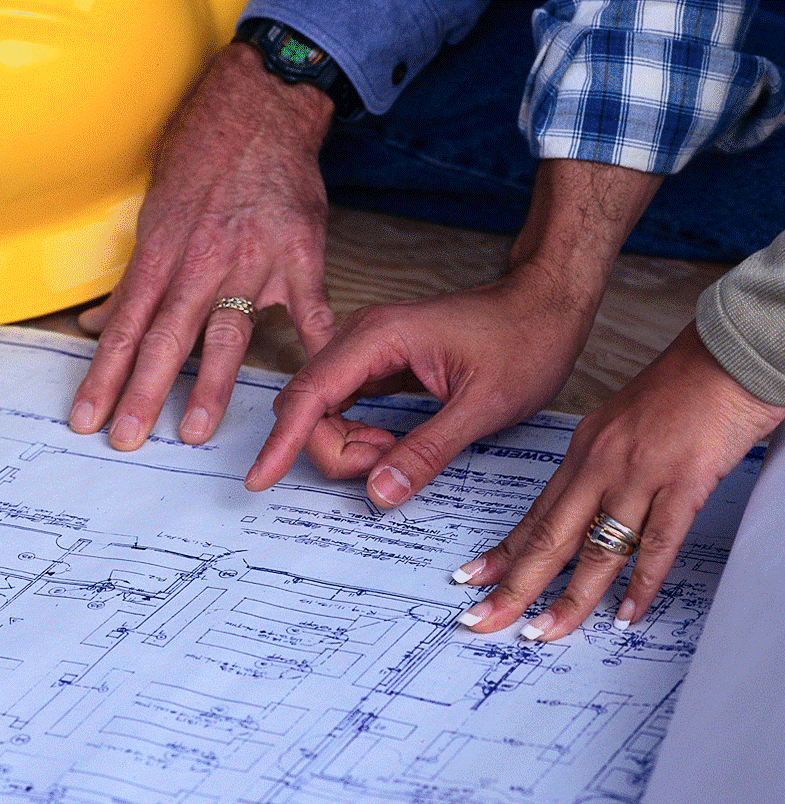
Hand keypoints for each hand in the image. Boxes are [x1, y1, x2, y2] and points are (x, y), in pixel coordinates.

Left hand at [68, 42, 337, 449]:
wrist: (259, 108)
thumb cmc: (202, 159)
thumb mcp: (152, 215)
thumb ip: (129, 281)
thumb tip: (94, 327)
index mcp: (161, 255)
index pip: (124, 326)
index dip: (103, 375)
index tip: (86, 416)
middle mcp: (200, 262)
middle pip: (164, 337)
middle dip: (142, 392)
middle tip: (127, 438)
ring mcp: (252, 261)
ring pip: (224, 332)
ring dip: (208, 385)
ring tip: (194, 431)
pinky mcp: (299, 255)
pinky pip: (308, 308)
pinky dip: (313, 346)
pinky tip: (311, 386)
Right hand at [245, 261, 598, 502]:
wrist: (549, 303)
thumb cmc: (525, 340)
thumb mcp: (482, 407)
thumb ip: (426, 452)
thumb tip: (378, 493)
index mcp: (378, 337)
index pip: (310, 396)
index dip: (282, 441)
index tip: (260, 478)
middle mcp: (361, 338)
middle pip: (308, 406)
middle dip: (333, 449)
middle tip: (388, 467)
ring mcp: (367, 349)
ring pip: (324, 409)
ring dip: (348, 444)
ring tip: (399, 454)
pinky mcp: (379, 362)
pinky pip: (346, 405)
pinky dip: (359, 434)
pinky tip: (390, 445)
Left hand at [454, 324, 784, 640]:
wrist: (729, 354)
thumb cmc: (683, 388)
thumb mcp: (623, 426)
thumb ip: (604, 467)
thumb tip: (590, 508)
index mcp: (583, 452)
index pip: (536, 514)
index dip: (503, 552)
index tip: (473, 580)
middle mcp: (600, 465)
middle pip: (549, 537)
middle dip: (513, 585)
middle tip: (482, 619)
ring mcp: (640, 475)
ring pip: (596, 548)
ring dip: (569, 597)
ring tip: (543, 632)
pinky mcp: (683, 481)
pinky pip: (657, 542)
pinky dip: (641, 583)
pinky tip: (627, 613)